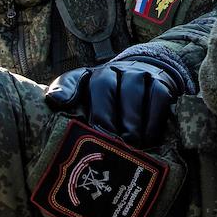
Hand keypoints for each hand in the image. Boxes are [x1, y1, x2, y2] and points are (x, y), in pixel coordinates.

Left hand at [44, 57, 185, 146]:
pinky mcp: (161, 81)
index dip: (65, 90)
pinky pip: (157, 99)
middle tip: (107, 143)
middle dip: (105, 117)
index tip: (61, 106)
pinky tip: (149, 139)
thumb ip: (73, 101)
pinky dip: (152, 121)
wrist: (151, 74)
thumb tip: (55, 103)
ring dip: (131, 123)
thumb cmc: (116, 97)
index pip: (72, 80)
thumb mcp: (93, 98)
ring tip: (130, 146)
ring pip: (132, 93)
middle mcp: (112, 70)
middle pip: (104, 87)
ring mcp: (138, 73)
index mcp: (90, 76)